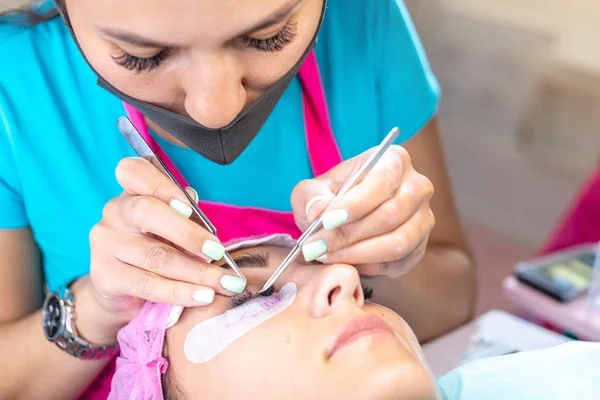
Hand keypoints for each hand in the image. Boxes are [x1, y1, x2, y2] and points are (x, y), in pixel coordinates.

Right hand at [88, 157, 246, 323]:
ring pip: (155, 256)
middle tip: (217, 251)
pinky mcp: (105, 276)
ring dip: (196, 271)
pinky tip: (203, 296)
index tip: (190, 207)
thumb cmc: (156, 247)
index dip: (162, 185)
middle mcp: (114, 212)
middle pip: (146, 212)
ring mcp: (106, 244)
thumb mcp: (171, 227)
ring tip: (224, 282)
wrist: (123, 291)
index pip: (133, 171)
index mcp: (132, 191)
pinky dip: (181, 292)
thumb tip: (200, 212)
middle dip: (188, 233)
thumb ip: (185, 215)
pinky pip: (149, 284)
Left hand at [291, 145, 433, 277]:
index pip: (382, 181)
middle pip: (391, 215)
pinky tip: (344, 261)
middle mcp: (417, 187)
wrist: (342, 220)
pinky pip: (397, 263)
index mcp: (394, 160)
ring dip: (357, 254)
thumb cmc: (330, 199)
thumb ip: (311, 197)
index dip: (355, 204)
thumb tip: (318, 210)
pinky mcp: (419, 248)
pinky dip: (367, 266)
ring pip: (398, 243)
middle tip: (317, 247)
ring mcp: (423, 219)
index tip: (327, 221)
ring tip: (326, 255)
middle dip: (350, 234)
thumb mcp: (311, 191)